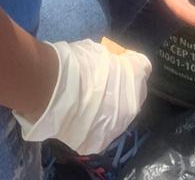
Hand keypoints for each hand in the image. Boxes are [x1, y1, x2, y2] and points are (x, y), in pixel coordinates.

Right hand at [14, 39, 150, 155]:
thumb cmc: (74, 63)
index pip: (143, 67)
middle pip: (134, 95)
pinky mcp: (99, 143)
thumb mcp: (97, 51)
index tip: (118, 61)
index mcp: (135, 76)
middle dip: (124, 88)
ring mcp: (117, 127)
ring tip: (90, 104)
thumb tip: (109, 64)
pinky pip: (101, 132)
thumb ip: (109, 60)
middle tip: (106, 83)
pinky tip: (80, 118)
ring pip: (119, 117)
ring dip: (110, 110)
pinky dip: (94, 126)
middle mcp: (133, 104)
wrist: (51, 90)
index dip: (130, 63)